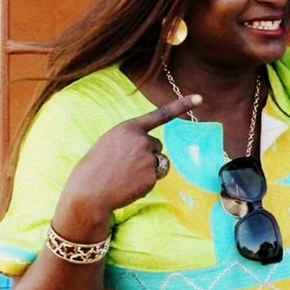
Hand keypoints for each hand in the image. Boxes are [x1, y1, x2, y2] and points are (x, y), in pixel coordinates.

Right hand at [60, 94, 201, 224]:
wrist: (90, 191)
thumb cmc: (97, 166)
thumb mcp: (110, 141)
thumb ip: (131, 138)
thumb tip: (152, 147)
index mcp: (129, 128)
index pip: (160, 115)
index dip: (182, 105)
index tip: (199, 97)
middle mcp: (142, 141)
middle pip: (156, 145)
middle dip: (146, 154)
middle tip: (124, 164)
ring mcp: (149, 159)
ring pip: (158, 161)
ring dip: (147, 168)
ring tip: (126, 174)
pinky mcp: (153, 176)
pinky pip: (155, 177)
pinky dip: (144, 182)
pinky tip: (129, 185)